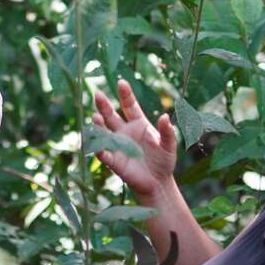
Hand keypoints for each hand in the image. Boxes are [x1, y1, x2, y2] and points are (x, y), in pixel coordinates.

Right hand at [92, 79, 177, 199]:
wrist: (158, 182)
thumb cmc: (163, 161)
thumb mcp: (169, 145)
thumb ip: (167, 132)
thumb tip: (165, 116)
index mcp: (138, 124)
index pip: (130, 106)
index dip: (125, 94)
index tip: (122, 82)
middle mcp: (124, 132)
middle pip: (111, 115)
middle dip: (104, 105)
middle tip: (97, 94)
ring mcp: (117, 145)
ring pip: (104, 132)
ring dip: (99, 125)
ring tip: (96, 117)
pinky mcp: (114, 161)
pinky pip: (105, 154)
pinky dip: (101, 150)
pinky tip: (99, 148)